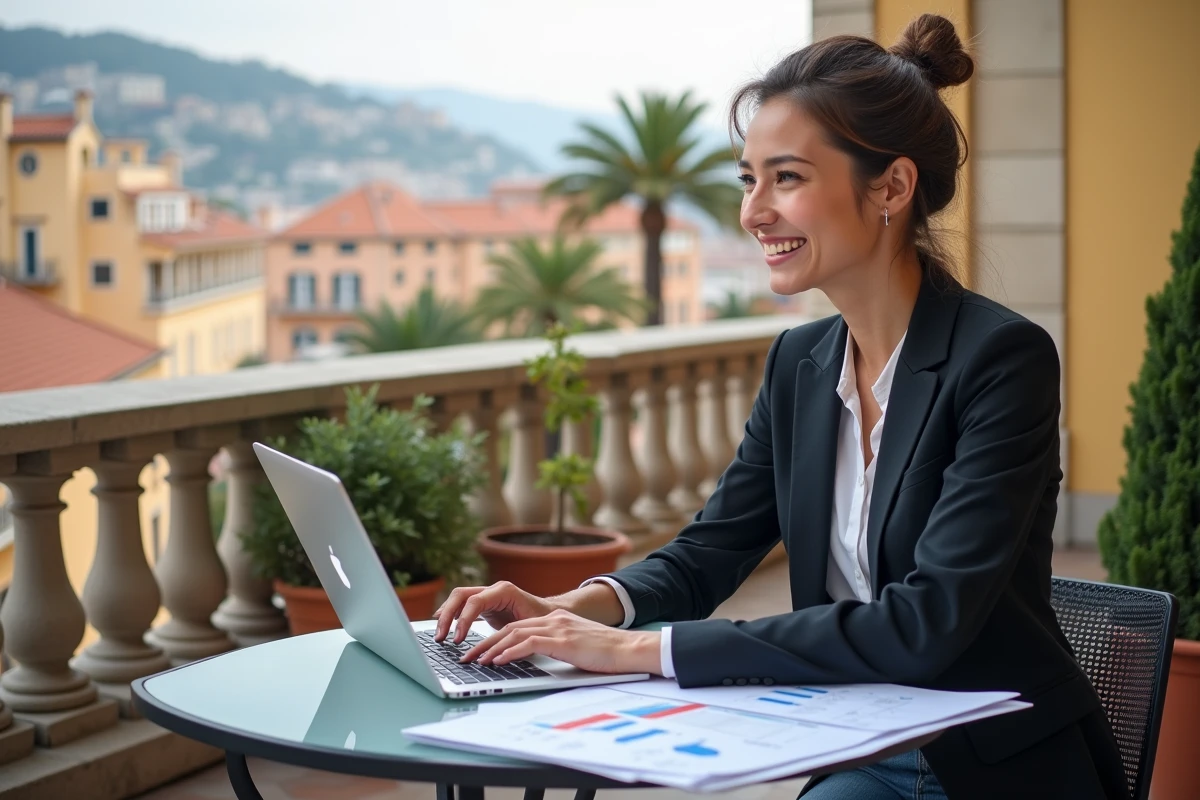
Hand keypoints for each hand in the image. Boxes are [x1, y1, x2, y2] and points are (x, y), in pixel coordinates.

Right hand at [432, 581, 558, 643]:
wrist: (550, 613)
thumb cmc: (543, 620)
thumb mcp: (531, 628)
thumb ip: (515, 636)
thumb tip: (501, 652)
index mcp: (504, 591)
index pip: (475, 601)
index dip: (463, 620)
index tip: (458, 640)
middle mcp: (493, 589)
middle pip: (460, 595)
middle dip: (447, 615)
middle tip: (441, 638)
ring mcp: (487, 594)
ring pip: (458, 598)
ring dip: (445, 615)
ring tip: (439, 635)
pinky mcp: (483, 603)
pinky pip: (461, 605)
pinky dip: (451, 615)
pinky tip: (444, 627)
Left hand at [460, 608, 661, 675]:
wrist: (629, 649)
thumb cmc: (606, 653)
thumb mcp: (576, 646)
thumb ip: (556, 647)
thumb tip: (535, 660)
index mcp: (556, 620)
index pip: (517, 627)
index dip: (495, 639)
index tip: (480, 652)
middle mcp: (553, 620)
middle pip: (510, 628)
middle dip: (485, 643)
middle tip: (468, 657)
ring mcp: (557, 628)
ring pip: (514, 634)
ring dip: (492, 649)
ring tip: (476, 661)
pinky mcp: (562, 640)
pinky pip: (529, 643)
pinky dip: (510, 652)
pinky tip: (498, 661)